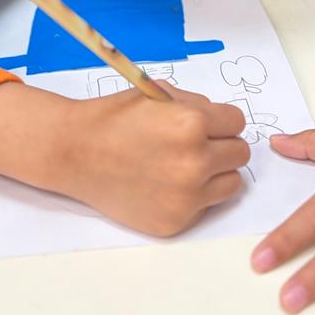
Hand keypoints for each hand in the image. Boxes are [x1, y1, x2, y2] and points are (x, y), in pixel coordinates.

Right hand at [0, 78, 249, 237]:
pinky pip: (205, 206)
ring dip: (215, 174)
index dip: (220, 122)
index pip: (237, 123)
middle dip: (221, 146)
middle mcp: (194, 162)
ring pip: (231, 184)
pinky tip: (164, 184)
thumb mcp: (158, 94)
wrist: (75, 152)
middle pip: (239, 154)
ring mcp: (186, 196)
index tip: (205, 125)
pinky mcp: (176, 221)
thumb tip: (222, 120)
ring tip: (183, 166)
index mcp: (191, 124)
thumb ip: (196, 105)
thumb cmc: (114, 118)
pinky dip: (193, 197)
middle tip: (193, 146)